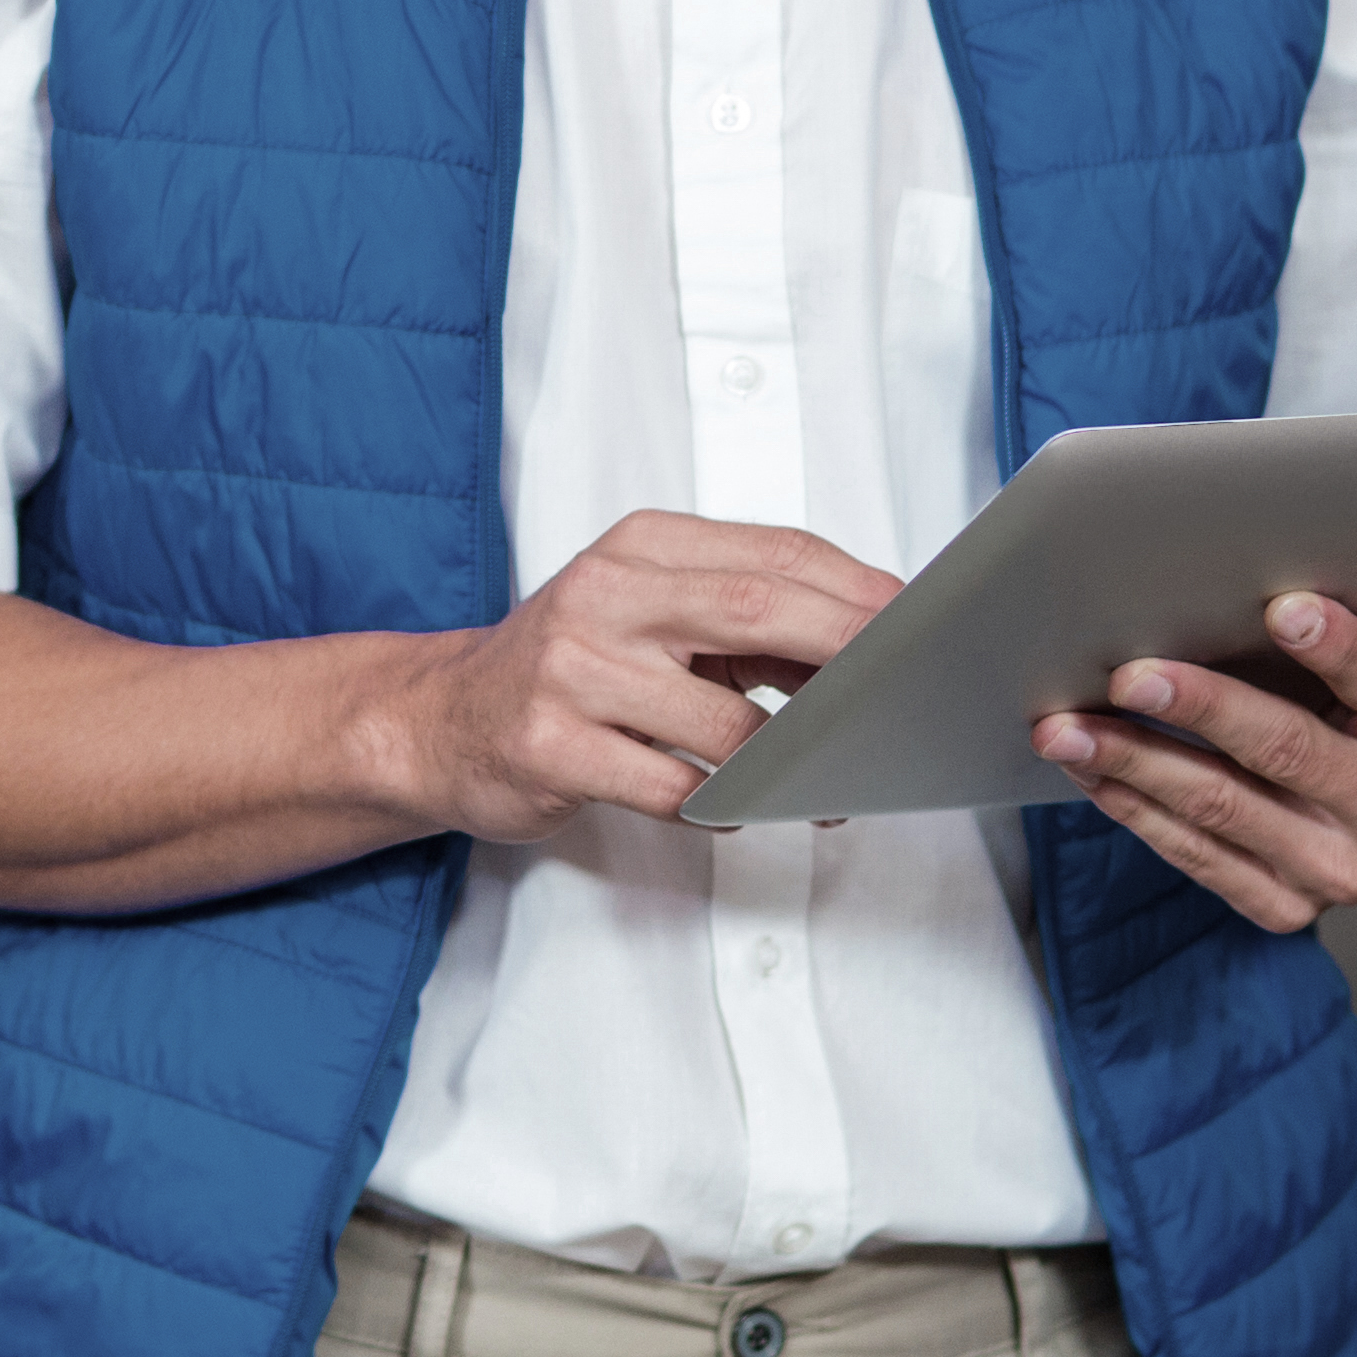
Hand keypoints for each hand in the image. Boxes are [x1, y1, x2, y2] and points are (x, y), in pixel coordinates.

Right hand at [363, 511, 899, 841]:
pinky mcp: (550, 747)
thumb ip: (742, 619)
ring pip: (725, 724)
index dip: (857, 589)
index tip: (920, 623)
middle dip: (850, 653)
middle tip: (908, 692)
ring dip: (790, 766)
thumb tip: (866, 646)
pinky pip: (671, 791)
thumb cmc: (568, 668)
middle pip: (759, 610)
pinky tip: (729, 809)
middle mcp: (604, 594)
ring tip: (822, 784)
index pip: (774, 553)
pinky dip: (718, 809)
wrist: (437, 719)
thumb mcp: (648, 614)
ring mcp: (572, 671)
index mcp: (639, 547)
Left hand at [1035, 583, 1356, 931]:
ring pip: (1228, 813)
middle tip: (1129, 672)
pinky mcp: (1288, 902)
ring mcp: (1347, 867)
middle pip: (1294, 753)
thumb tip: (1315, 510)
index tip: (1282, 605)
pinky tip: (1092, 770)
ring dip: (1138, 763)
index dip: (1340, 646)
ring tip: (1066, 725)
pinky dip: (1137, 811)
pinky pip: (1200, 860)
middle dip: (1204, 707)